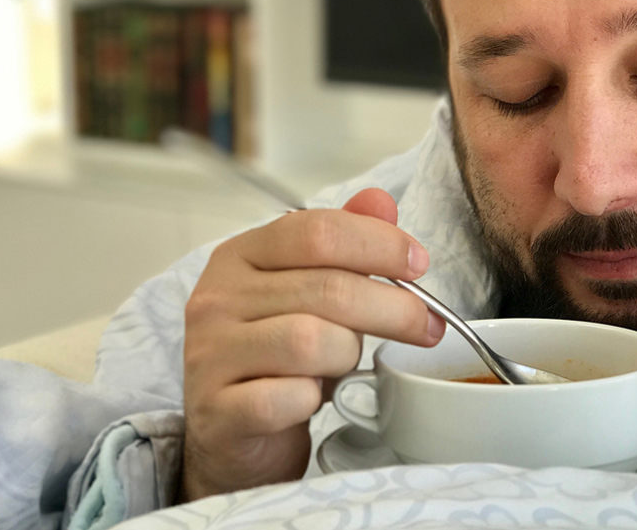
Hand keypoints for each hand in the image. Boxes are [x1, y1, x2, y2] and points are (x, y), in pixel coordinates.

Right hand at [180, 188, 444, 500]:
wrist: (228, 434)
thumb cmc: (275, 358)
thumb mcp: (307, 293)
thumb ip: (342, 246)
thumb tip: (380, 202)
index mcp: (240, 255)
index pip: (316, 231)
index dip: (379, 244)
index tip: (418, 265)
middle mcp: (218, 297)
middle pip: (326, 288)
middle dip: (393, 308)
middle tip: (426, 327)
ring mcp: (211, 353)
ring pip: (310, 341)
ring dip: (347, 355)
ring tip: (348, 365)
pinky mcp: (217, 409)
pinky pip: (287, 399)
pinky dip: (313, 401)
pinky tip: (311, 400)